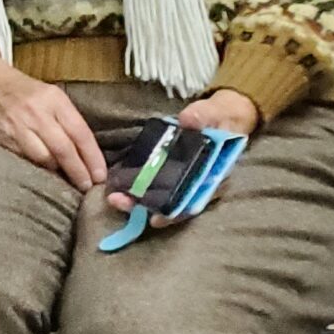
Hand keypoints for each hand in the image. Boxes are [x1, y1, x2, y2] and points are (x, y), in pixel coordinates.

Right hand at [0, 52, 105, 191]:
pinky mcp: (2, 138)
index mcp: (54, 100)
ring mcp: (17, 126)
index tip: (100, 175)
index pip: (79, 133)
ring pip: (43, 157)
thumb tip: (86, 152)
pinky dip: (36, 168)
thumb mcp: (52, 96)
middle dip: (78, 171)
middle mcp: (36, 113)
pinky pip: (24, 158)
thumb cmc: (24, 91)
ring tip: (67, 182)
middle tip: (87, 187)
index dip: (92, 157)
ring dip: (57, 172)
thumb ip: (67, 120)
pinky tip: (44, 173)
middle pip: (63, 149)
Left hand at [107, 89, 261, 217]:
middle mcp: (200, 184)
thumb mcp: (213, 114)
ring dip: (139, 201)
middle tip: (121, 204)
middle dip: (149, 208)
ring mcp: (185, 179)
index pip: (196, 201)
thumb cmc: (218, 118)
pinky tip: (120, 189)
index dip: (177, 212)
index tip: (156, 220)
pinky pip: (155, 185)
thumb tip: (188, 120)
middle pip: (176, 204)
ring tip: (114, 200)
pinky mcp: (171, 172)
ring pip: (163, 198)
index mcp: (216, 175)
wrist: (219, 117)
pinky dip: (139, 189)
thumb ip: (203, 117)